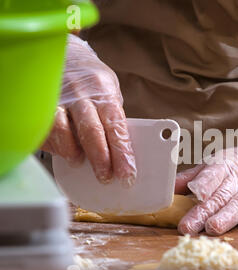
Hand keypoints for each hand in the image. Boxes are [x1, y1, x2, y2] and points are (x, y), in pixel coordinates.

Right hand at [41, 35, 135, 186]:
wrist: (67, 55)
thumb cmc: (93, 81)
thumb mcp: (111, 93)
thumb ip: (113, 119)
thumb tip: (121, 152)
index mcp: (105, 92)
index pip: (117, 127)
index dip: (122, 154)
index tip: (127, 173)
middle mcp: (82, 93)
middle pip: (92, 132)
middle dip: (101, 160)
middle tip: (106, 177)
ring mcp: (59, 97)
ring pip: (64, 131)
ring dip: (73, 152)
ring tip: (79, 161)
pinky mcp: (41, 102)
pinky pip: (46, 129)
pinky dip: (55, 145)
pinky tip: (62, 150)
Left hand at [176, 128, 237, 234]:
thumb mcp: (218, 165)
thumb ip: (194, 177)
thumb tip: (167, 187)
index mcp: (224, 167)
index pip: (211, 174)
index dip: (202, 184)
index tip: (193, 193)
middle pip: (220, 196)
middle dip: (203, 212)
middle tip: (188, 226)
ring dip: (227, 216)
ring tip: (214, 227)